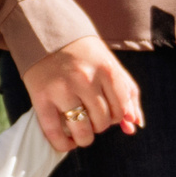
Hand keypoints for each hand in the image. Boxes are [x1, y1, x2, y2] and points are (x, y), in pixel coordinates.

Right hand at [20, 35, 141, 152]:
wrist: (45, 32)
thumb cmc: (83, 53)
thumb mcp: (109, 65)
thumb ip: (127, 93)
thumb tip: (135, 125)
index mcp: (106, 69)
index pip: (121, 109)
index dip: (118, 117)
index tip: (108, 112)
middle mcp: (85, 79)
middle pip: (103, 121)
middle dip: (101, 125)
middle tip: (92, 117)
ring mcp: (62, 90)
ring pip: (83, 131)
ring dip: (85, 137)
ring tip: (81, 131)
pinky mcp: (41, 98)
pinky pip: (55, 133)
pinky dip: (63, 144)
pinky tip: (67, 141)